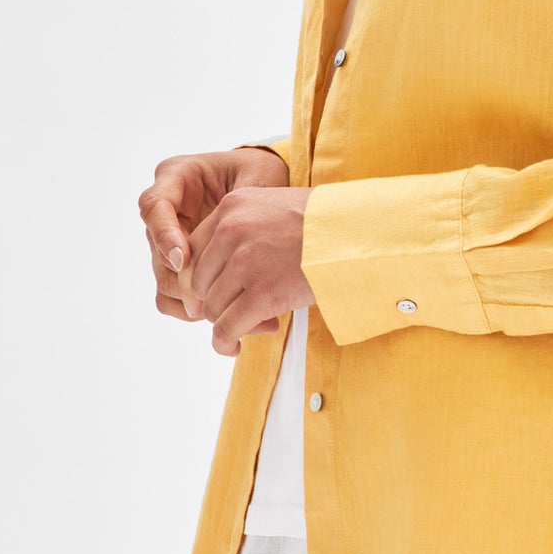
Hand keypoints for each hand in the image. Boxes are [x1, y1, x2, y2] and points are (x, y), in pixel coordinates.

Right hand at [138, 147, 291, 326]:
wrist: (267, 184)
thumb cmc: (261, 172)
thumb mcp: (258, 176)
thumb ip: (239, 206)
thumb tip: (224, 248)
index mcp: (176, 176)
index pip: (154, 206)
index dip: (164, 235)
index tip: (183, 259)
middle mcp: (166, 208)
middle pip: (156, 250)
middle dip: (181, 279)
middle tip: (206, 301)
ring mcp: (168, 238)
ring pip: (163, 277)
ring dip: (189, 299)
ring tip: (224, 311)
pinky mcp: (178, 263)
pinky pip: (171, 294)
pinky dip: (191, 308)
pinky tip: (222, 314)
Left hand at [178, 184, 315, 355]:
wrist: (358, 233)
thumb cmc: (325, 221)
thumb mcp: (275, 205)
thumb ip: (244, 226)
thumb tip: (224, 264)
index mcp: (232, 206)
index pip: (193, 251)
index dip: (202, 277)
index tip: (214, 292)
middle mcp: (230, 231)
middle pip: (199, 281)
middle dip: (214, 301)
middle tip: (235, 310)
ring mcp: (245, 263)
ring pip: (212, 308)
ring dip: (226, 322)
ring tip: (248, 325)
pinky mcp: (262, 294)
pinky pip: (226, 328)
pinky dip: (224, 343)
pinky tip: (232, 348)